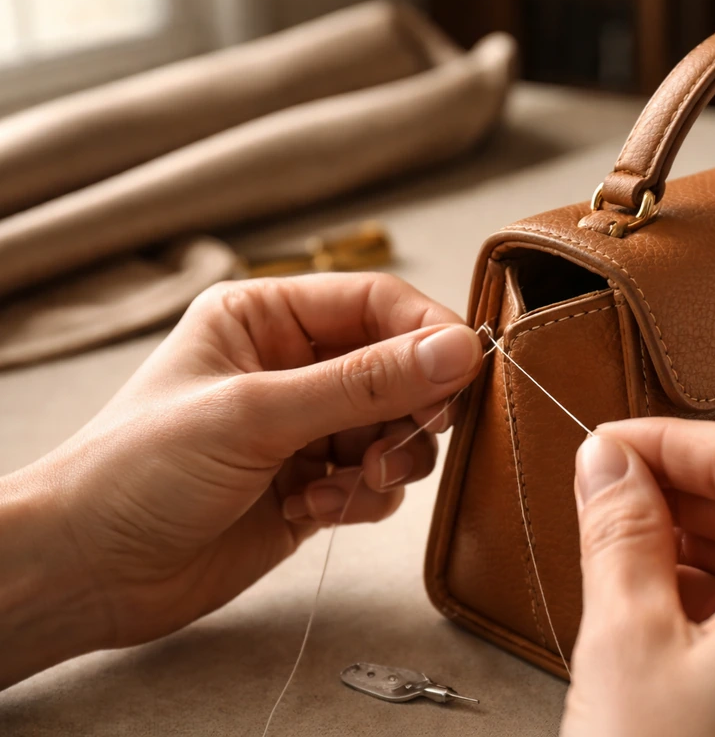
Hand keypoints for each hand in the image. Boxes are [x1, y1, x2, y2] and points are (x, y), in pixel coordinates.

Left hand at [1, 273, 481, 685]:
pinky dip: (360, 499)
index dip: (427, 335)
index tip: (463, 374)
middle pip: (397, 369)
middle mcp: (293, 365)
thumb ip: (364, 384)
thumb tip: (457, 350)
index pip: (377, 304)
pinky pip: (376, 480)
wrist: (89, 572)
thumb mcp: (256, 415)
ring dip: (386, 462)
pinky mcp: (314, 484)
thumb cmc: (138, 472)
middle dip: (407, 410)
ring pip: (396, 430)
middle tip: (400, 444)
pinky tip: (312, 512)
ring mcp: (305, 427)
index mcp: (268, 318)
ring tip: (342, 488)